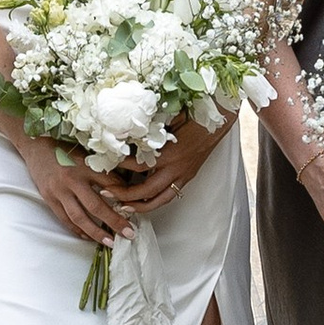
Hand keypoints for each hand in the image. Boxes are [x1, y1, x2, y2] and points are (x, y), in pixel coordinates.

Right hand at [18, 131, 132, 244]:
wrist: (36, 145)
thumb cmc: (65, 146)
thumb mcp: (89, 150)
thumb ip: (108, 163)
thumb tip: (133, 173)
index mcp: (86, 165)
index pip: (110, 184)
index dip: (125, 197)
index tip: (137, 209)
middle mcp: (73, 179)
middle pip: (96, 205)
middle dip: (114, 221)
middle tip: (129, 234)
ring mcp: (59, 191)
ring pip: (80, 217)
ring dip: (96, 232)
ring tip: (110, 242)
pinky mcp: (49, 198)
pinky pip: (65, 219)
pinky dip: (77, 230)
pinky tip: (88, 237)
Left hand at [108, 114, 230, 213]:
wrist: (216, 121)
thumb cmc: (193, 116)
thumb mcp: (168, 119)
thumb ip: (149, 128)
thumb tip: (125, 129)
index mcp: (170, 154)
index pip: (140, 166)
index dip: (122, 168)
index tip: (107, 164)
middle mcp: (176, 169)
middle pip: (146, 190)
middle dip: (124, 195)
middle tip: (107, 193)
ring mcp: (183, 176)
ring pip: (159, 200)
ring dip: (139, 206)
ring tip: (122, 207)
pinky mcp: (187, 178)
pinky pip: (168, 196)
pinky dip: (154, 202)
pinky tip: (143, 202)